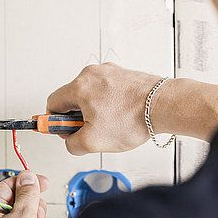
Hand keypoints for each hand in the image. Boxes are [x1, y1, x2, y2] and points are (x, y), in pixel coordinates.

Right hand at [46, 63, 161, 154]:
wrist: (164, 105)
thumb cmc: (133, 117)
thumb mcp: (93, 142)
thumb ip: (72, 144)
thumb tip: (71, 142)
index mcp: (79, 86)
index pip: (53, 102)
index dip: (54, 122)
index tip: (62, 131)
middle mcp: (93, 74)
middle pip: (72, 98)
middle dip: (78, 118)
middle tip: (91, 131)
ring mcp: (110, 73)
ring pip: (92, 95)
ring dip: (96, 112)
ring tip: (111, 125)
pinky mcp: (125, 76)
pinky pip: (109, 92)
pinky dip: (111, 105)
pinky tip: (123, 117)